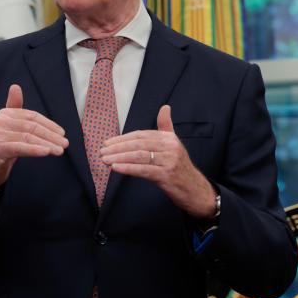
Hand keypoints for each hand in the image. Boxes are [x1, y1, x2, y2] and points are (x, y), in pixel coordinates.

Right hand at [0, 84, 68, 194]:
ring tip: (60, 150)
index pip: (32, 116)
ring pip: (28, 138)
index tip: (62, 133)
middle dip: (51, 136)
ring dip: (47, 144)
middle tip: (65, 143)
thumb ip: (14, 107)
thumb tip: (15, 86)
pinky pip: (21, 147)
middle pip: (31, 127)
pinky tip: (47, 152)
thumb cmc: (3, 145)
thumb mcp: (10, 126)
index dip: (49, 124)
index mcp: (5, 113)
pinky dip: (35, 150)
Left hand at [99, 105, 216, 218]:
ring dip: (119, 158)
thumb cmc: (180, 167)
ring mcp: (169, 161)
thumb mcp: (174, 145)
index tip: (107, 143)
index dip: (122, 139)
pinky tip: (116, 168)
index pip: (140, 135)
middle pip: (138, 144)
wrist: (195, 190)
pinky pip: (143, 170)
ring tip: (105, 160)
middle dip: (117, 148)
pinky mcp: (167, 175)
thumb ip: (166, 127)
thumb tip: (165, 107)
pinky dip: (128, 168)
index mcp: (169, 138)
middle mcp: (170, 147)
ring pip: (139, 156)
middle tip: (102, 152)